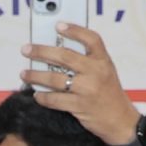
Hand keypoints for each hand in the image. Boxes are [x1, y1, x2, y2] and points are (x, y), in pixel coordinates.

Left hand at [21, 23, 139, 145]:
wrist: (120, 120)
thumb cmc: (109, 93)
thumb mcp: (105, 71)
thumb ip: (87, 61)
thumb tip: (56, 51)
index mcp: (103, 61)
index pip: (91, 39)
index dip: (75, 30)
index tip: (58, 26)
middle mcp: (96, 73)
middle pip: (65, 56)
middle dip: (41, 51)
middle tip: (26, 49)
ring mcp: (87, 90)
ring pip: (55, 79)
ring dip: (36, 76)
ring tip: (25, 73)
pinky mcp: (79, 106)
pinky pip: (55, 100)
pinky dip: (43, 97)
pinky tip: (37, 94)